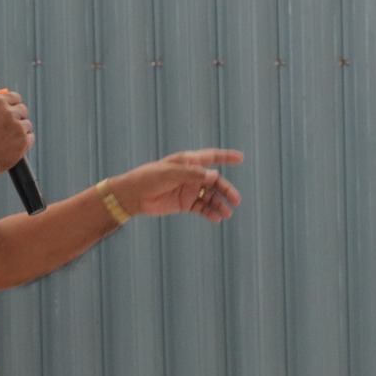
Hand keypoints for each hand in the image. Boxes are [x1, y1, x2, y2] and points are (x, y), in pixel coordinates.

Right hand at [0, 89, 31, 174]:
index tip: (12, 107)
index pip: (14, 96)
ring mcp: (18, 127)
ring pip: (27, 124)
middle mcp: (9, 113)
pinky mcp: (24, 141)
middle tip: (11, 124)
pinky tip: (13, 145)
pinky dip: (24, 141)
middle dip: (18, 116)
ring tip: (9, 138)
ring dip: (20, 130)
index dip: (13, 103)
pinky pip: (30, 137)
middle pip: (23, 109)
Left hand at [109, 149, 242, 222]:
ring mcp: (189, 190)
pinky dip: (209, 213)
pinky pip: (202, 208)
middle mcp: (192, 175)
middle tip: (236, 200)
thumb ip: (194, 174)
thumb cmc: (151, 177)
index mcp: (189, 162)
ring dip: (219, 204)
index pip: (212, 157)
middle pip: (215, 182)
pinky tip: (216, 218)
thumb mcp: (172, 173)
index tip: (241, 159)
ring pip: (210, 196)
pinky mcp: (185, 203)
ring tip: (226, 213)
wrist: (134, 195)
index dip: (226, 157)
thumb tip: (216, 176)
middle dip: (226, 190)